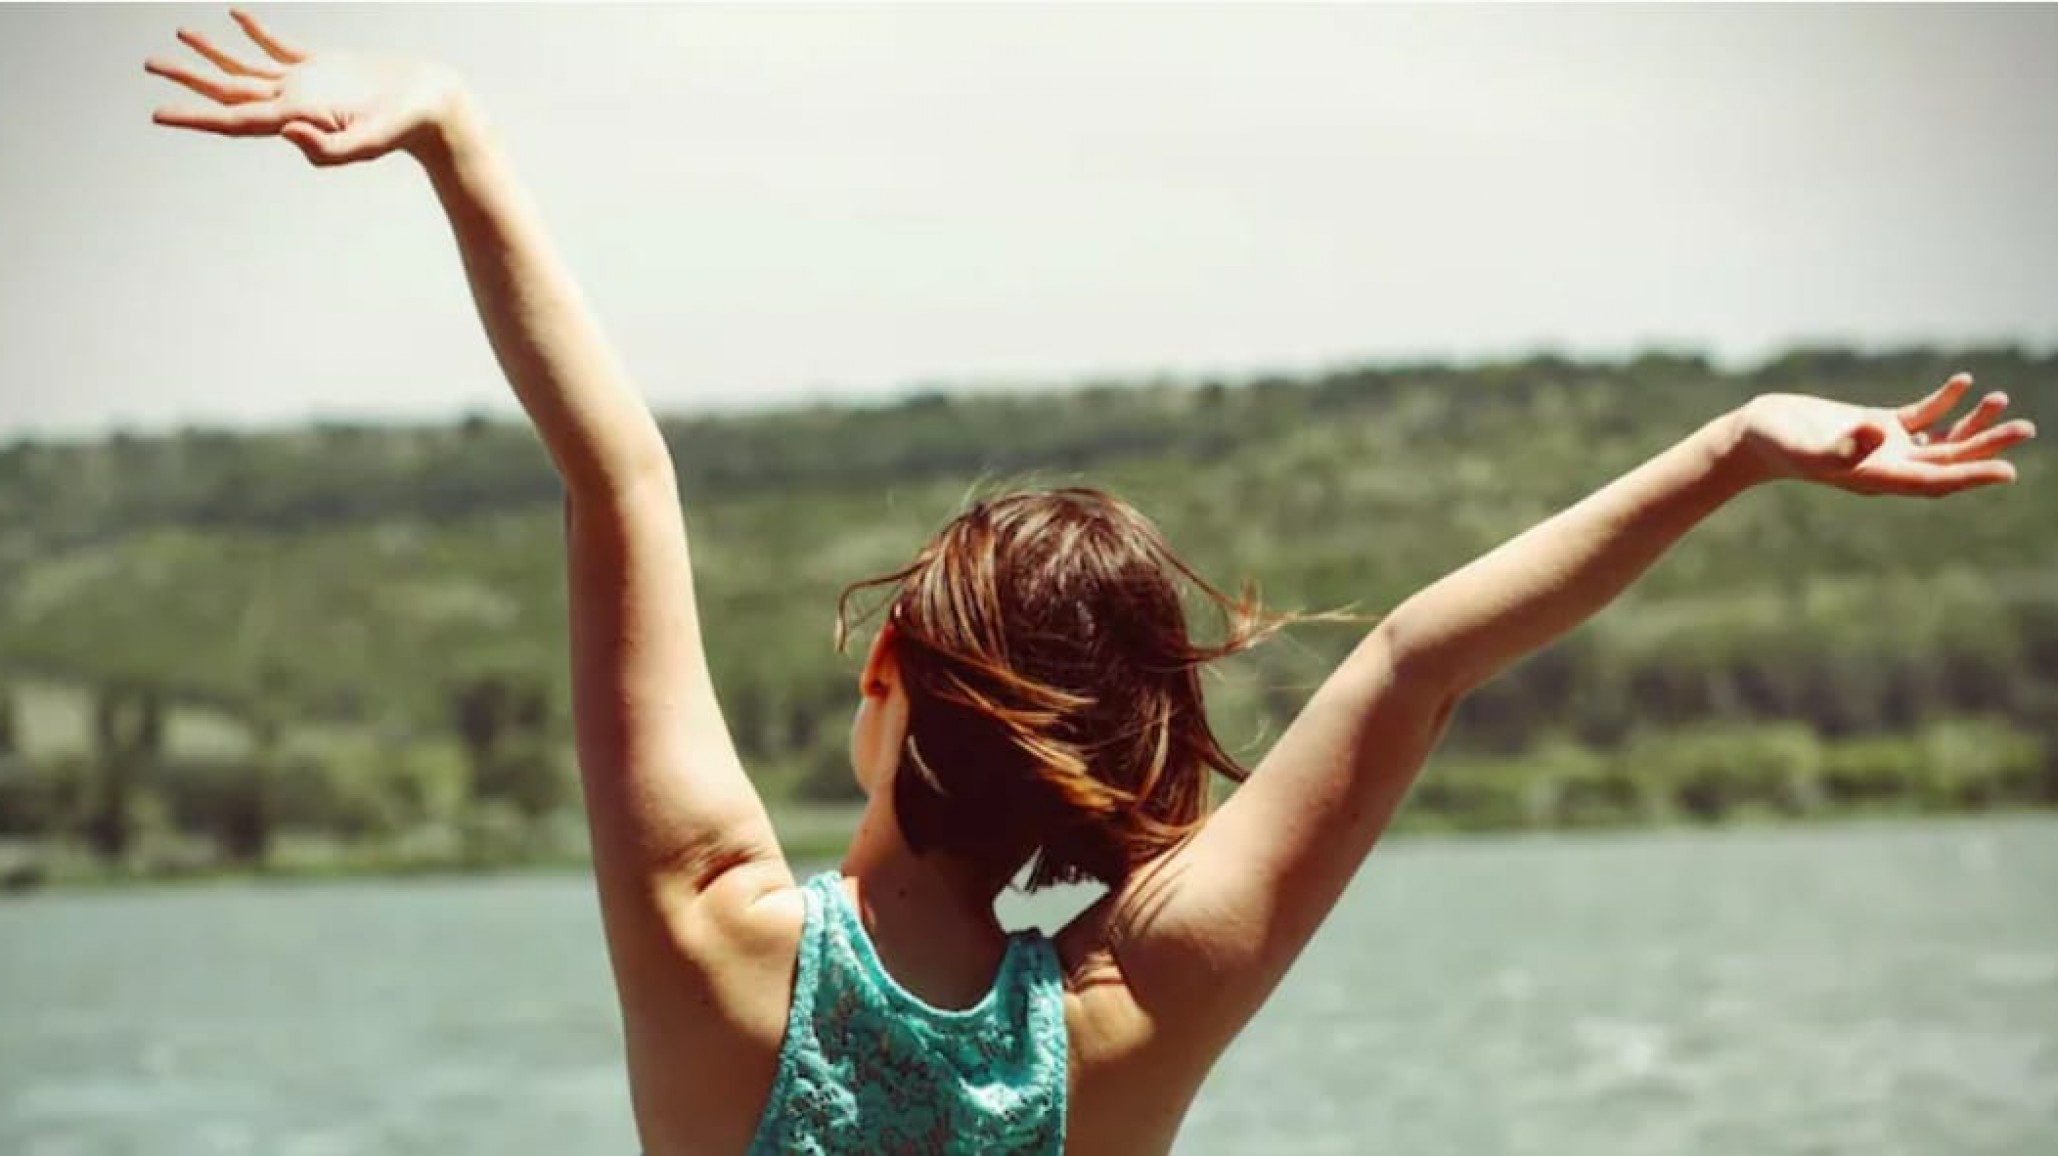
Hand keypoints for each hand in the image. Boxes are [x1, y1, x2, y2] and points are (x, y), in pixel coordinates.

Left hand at [145, 9, 463, 166]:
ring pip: (247, 69)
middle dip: (189, 80)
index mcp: (296, 120)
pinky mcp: (323, 68)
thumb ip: (330, 148)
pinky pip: (278, 48)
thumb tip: (284, 132)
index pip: (233, 120)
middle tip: (151, 66)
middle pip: (229, 93)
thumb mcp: (371, 141)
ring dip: (214, 54)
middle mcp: (293, 105)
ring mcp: (306, 86)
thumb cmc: (407, 128)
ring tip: (182, 33)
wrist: (435, 109)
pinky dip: (254, 33)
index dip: (194, 116)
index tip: (158, 113)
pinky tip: (235, 16)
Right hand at [1736, 373, 2034, 496]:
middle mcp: (1887, 465)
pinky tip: (1964, 382)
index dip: (1972, 476)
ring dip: (1972, 424)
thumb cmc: (1776, 445)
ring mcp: (1884, 446)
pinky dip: (1944, 402)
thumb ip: (1840, 446)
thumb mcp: (1805, 445)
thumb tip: (1877, 433)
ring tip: (2001, 401)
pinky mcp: (1875, 426)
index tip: (2007, 472)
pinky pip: (1920, 417)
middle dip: (1987, 447)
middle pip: (1948, 461)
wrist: (1754, 436)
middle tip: (2025, 430)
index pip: (1935, 480)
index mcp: (1877, 477)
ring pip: (1940, 440)